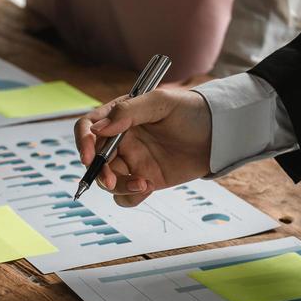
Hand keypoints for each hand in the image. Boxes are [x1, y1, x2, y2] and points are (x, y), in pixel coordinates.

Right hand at [73, 90, 212, 207]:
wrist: (218, 133)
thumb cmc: (190, 111)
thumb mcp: (160, 103)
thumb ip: (128, 112)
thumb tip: (98, 129)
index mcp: (118, 117)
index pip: (88, 127)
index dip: (82, 142)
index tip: (88, 156)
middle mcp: (120, 140)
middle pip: (94, 160)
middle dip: (99, 172)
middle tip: (112, 182)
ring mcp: (132, 162)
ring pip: (108, 181)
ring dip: (119, 187)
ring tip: (144, 185)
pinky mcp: (144, 180)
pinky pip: (125, 196)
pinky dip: (131, 197)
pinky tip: (149, 187)